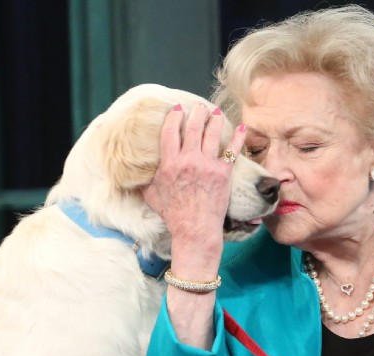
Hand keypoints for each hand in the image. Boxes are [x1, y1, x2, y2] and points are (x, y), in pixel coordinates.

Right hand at [142, 103, 247, 265]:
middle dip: (197, 113)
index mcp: (170, 164)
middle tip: (199, 107)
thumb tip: (132, 173)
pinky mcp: (223, 173)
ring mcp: (207, 165)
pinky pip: (233, 150)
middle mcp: (189, 160)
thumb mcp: (151, 196)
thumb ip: (144, 180)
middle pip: (193, 128)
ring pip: (212, 134)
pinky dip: (238, 138)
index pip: (171, 132)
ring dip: (215, 119)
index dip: (174, 117)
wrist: (195, 229)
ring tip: (216, 112)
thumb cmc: (172, 214)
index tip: (177, 109)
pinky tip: (241, 128)